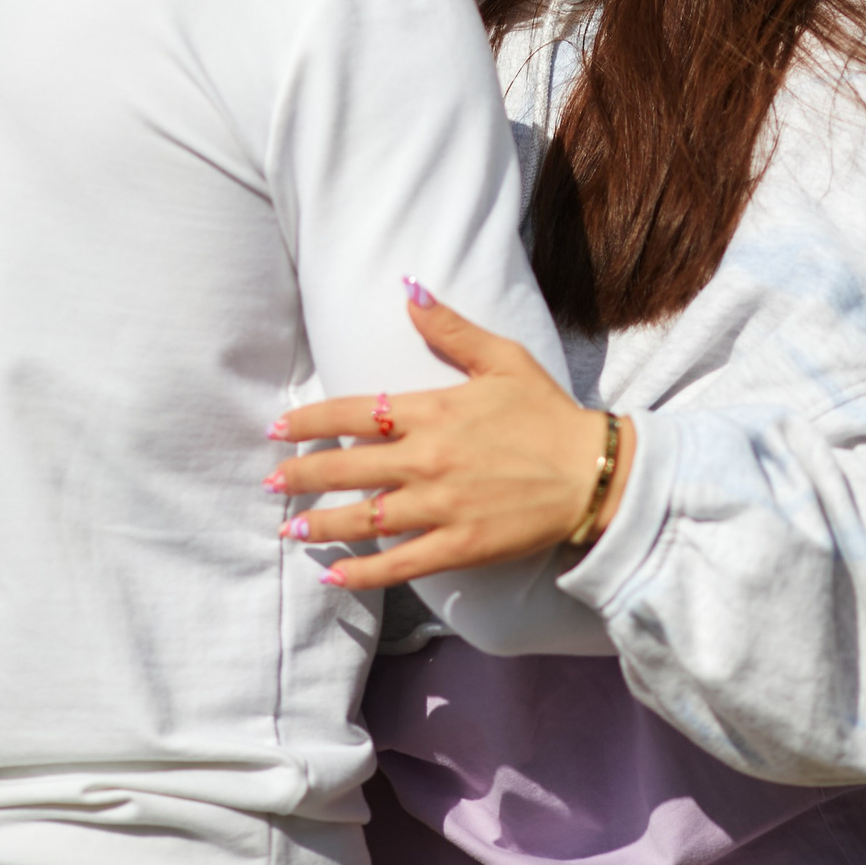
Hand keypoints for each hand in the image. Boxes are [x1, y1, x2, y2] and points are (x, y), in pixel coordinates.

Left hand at [266, 286, 632, 591]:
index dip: (308, 421)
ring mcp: (441, 506)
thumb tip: (410, 290)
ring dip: (321, 523)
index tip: (278, 428)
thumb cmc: (548, 413)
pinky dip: (362, 572)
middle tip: (271, 481)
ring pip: (365, 517)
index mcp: (434, 411)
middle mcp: (428, 459)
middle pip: (347, 468)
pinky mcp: (459, 546)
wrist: (594, 472)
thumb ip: (451, 329)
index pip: (353, 413)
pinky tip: (332, 574)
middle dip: (301, 475)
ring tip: (291, 529)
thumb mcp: (503, 359)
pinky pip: (399, 563)